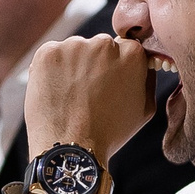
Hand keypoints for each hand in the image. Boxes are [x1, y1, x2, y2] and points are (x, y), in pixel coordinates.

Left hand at [25, 32, 155, 165]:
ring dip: (72, 66)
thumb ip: (147, 78)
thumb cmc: (110, 133)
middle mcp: (104, 44)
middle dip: (94, 64)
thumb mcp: (144, 108)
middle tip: (88, 94)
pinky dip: (51, 70)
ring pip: (74, 50)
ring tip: (70, 97)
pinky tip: (56, 92)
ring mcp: (73, 46)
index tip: (107, 84)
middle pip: (99, 46)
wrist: (72, 149)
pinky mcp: (48, 53)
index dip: (114, 68)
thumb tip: (146, 61)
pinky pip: (52, 55)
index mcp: (131, 53)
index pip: (124, 48)